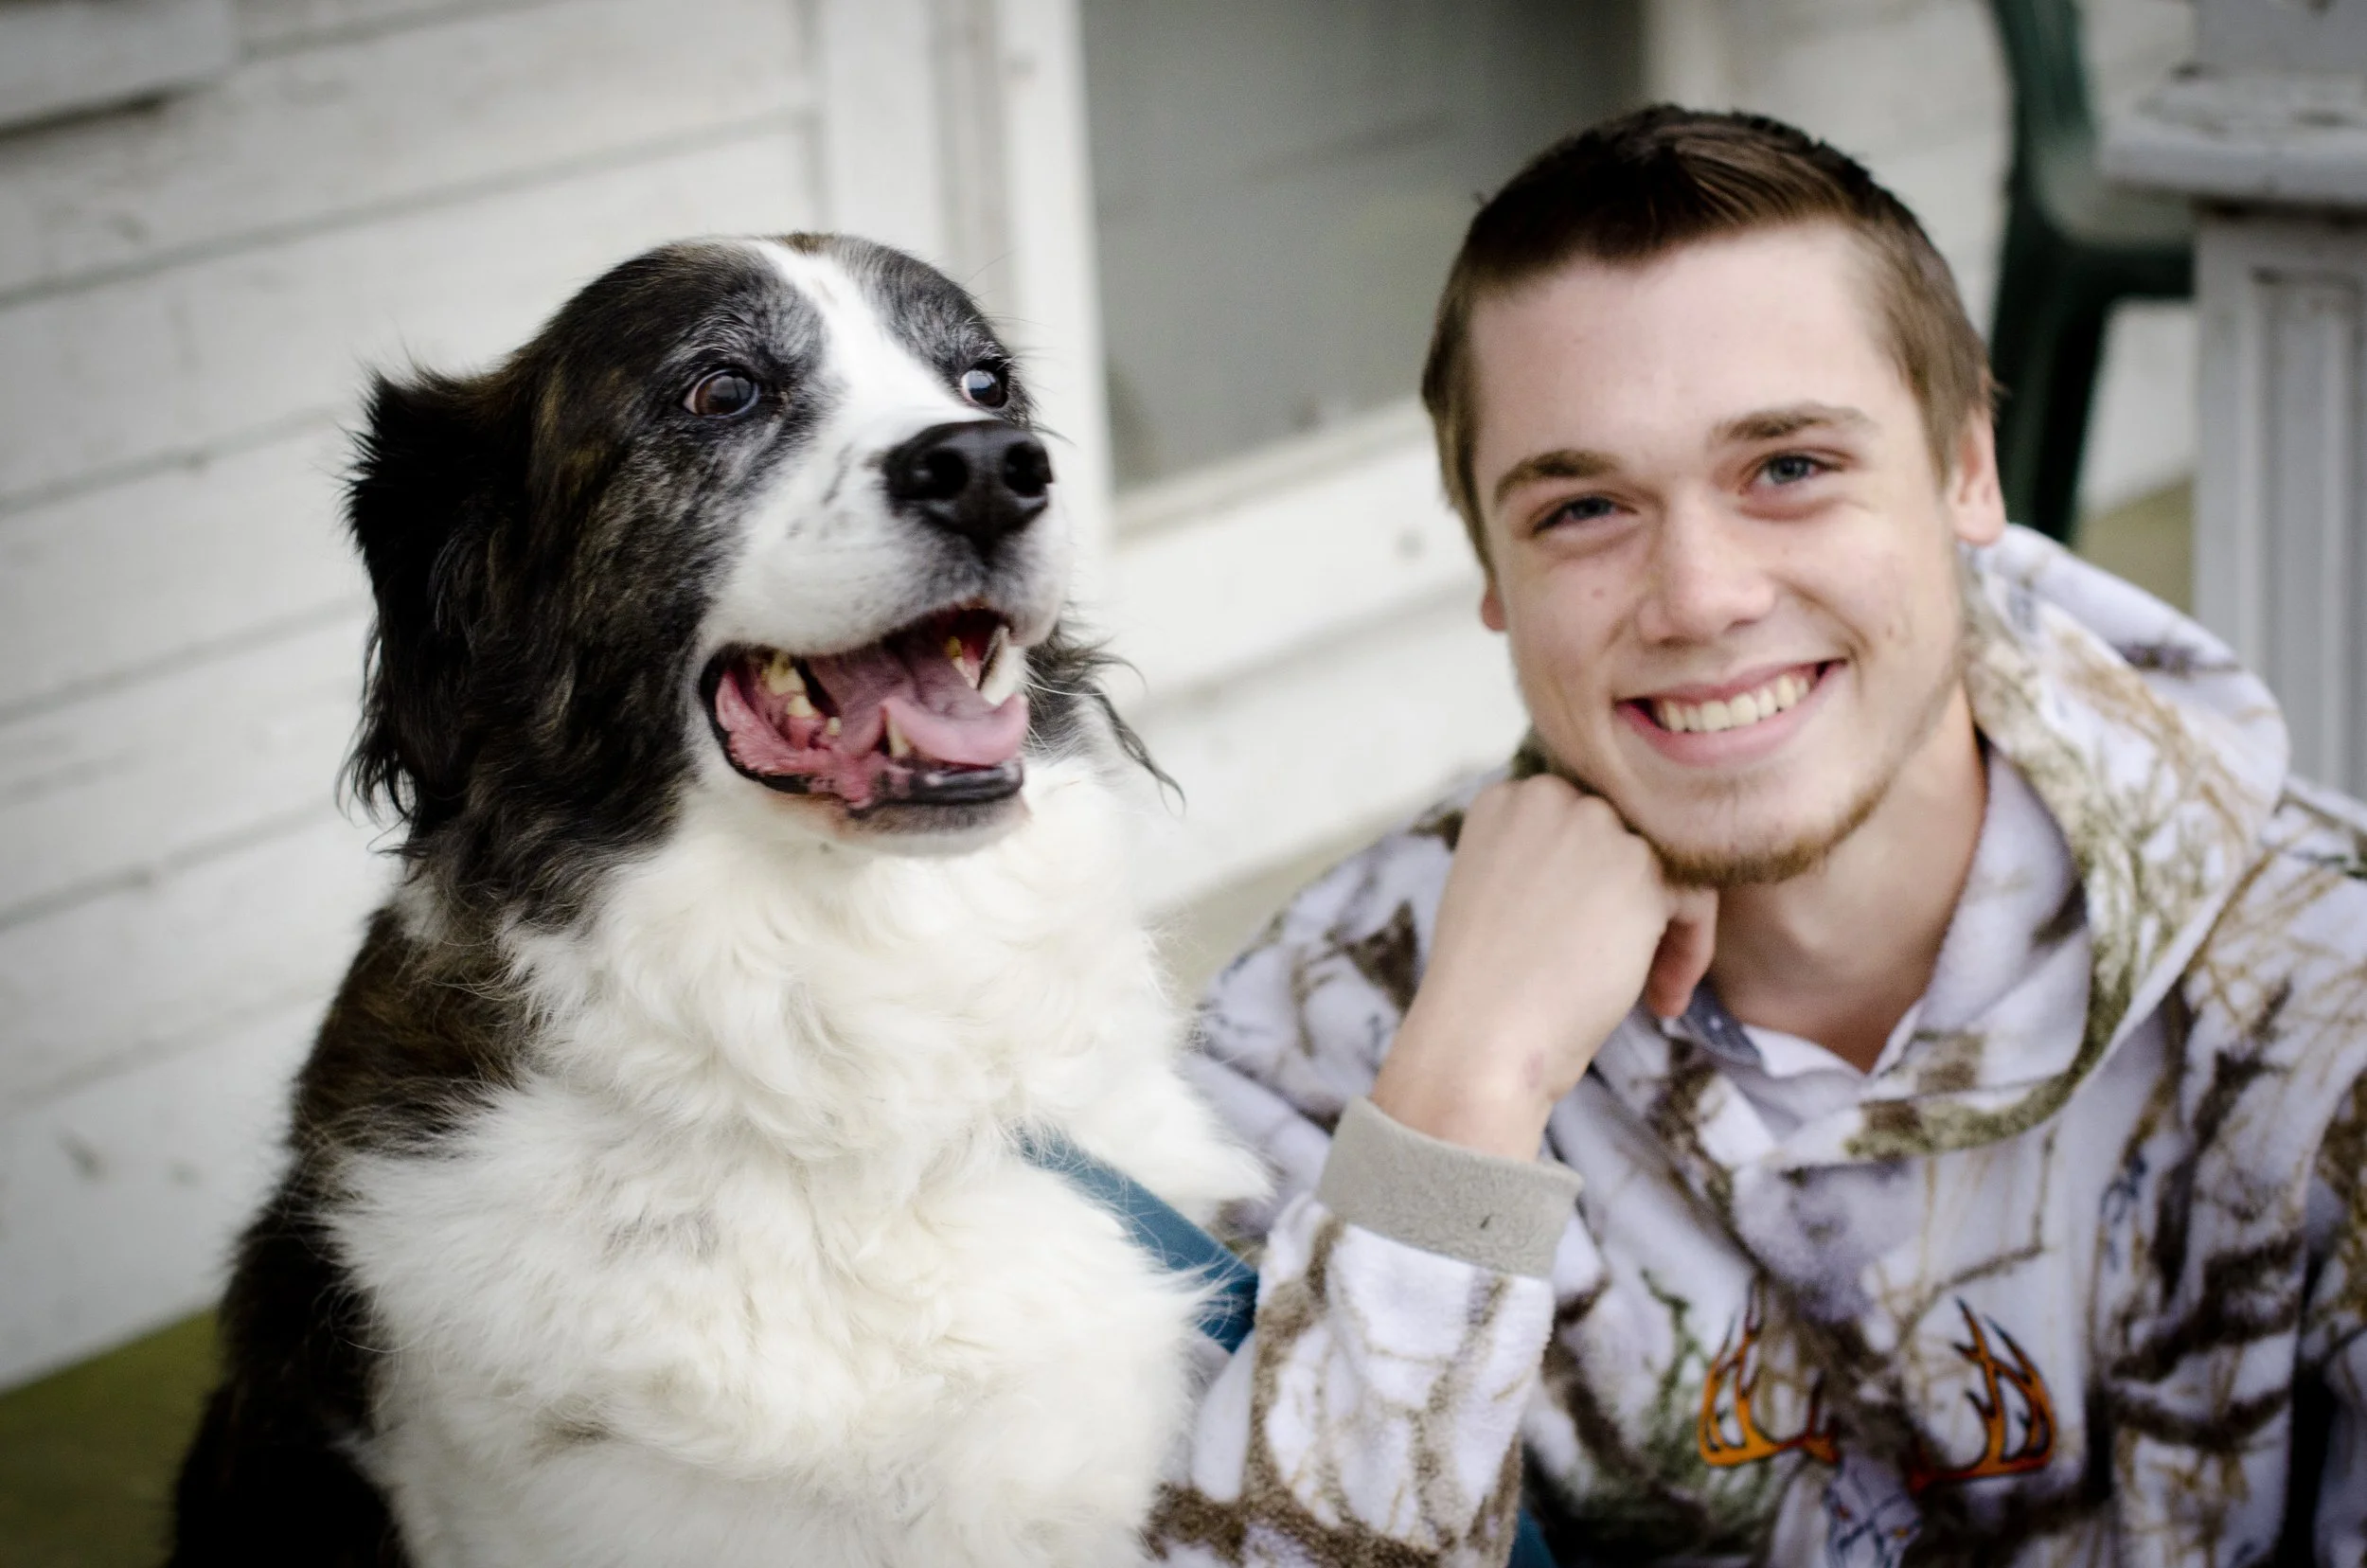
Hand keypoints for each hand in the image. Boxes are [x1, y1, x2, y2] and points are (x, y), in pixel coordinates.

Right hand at [1368, 775, 1716, 1158]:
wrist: (1479, 1039)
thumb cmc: (1487, 989)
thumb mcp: (1501, 895)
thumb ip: (1550, 861)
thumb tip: (1623, 867)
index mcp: (1507, 800)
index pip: (1585, 821)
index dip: (1599, 882)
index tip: (1590, 938)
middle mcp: (1548, 796)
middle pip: (1630, 837)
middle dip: (1638, 903)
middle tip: (1628, 969)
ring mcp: (1594, 825)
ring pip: (1668, 869)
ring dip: (1668, 933)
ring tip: (1652, 994)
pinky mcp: (1639, 867)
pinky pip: (1695, 899)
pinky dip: (1691, 950)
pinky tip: (1663, 1002)